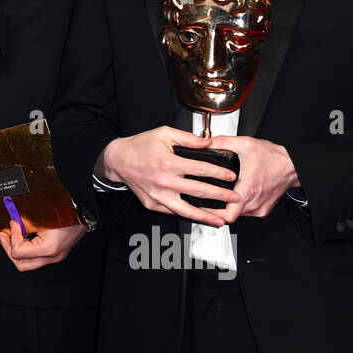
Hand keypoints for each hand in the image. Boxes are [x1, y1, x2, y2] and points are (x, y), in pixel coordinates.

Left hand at [0, 220, 87, 270]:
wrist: (85, 213)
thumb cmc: (67, 212)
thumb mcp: (41, 216)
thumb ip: (24, 223)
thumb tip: (12, 224)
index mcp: (48, 249)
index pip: (19, 252)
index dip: (12, 237)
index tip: (12, 223)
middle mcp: (52, 257)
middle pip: (21, 264)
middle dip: (8, 249)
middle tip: (2, 236)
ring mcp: (54, 257)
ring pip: (27, 263)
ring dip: (16, 250)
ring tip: (9, 236)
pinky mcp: (55, 253)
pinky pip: (35, 257)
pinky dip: (25, 249)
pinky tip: (21, 238)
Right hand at [99, 126, 238, 226]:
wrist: (117, 160)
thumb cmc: (140, 146)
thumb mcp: (164, 133)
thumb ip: (188, 139)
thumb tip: (209, 143)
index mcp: (169, 163)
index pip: (201, 170)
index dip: (219, 174)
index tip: (231, 177)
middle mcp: (165, 182)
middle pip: (199, 191)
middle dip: (221, 196)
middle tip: (235, 198)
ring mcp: (158, 196)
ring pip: (187, 210)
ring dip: (207, 215)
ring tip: (222, 219)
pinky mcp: (153, 204)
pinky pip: (174, 212)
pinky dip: (189, 216)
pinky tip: (200, 217)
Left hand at [208, 136, 296, 218]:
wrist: (292, 165)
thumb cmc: (273, 157)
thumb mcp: (245, 144)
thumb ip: (223, 142)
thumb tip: (206, 142)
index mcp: (248, 190)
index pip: (227, 216)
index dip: (213, 214)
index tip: (203, 207)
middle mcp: (254, 203)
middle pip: (229, 216)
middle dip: (216, 210)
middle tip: (205, 201)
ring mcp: (259, 208)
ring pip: (238, 215)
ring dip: (228, 207)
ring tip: (218, 197)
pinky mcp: (263, 209)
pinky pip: (246, 213)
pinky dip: (238, 207)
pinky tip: (233, 196)